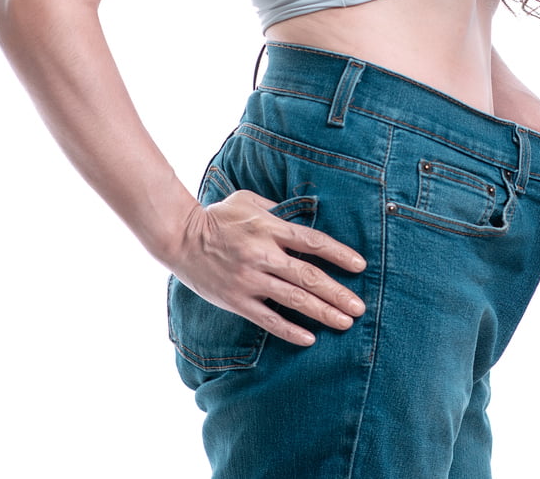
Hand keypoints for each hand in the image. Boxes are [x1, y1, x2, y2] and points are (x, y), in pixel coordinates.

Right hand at [170, 190, 366, 346]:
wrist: (179, 237)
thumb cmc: (218, 217)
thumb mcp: (249, 200)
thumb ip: (277, 208)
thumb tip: (304, 214)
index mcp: (270, 228)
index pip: (313, 242)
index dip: (339, 254)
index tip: (360, 266)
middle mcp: (263, 255)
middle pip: (309, 276)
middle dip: (338, 293)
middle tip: (360, 307)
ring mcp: (249, 279)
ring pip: (294, 299)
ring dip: (323, 312)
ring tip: (345, 322)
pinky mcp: (236, 299)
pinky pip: (268, 319)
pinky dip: (290, 330)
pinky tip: (309, 339)